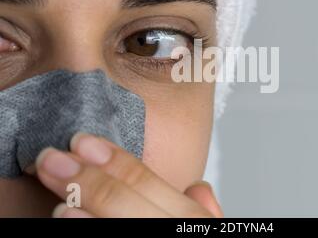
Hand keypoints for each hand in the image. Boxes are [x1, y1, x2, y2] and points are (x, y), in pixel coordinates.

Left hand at [34, 133, 223, 217]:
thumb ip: (203, 214)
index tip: (83, 142)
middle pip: (125, 203)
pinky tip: (68, 222)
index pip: (148, 182)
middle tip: (52, 159)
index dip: (114, 160)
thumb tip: (197, 187)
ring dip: (86, 213)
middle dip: (88, 178)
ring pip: (121, 229)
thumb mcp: (212, 235)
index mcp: (193, 222)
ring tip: (60, 199)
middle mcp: (174, 234)